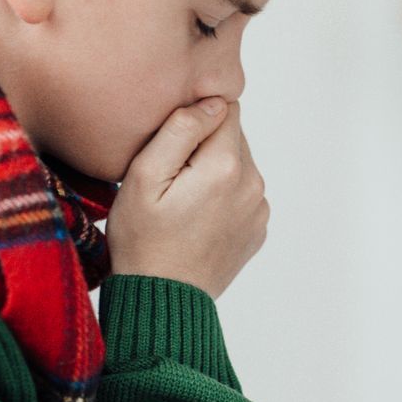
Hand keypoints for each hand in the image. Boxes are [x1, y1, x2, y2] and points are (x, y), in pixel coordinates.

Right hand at [108, 97, 266, 299]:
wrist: (162, 298)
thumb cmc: (143, 240)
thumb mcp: (143, 177)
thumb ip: (180, 129)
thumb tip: (212, 103)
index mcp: (225, 165)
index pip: (224, 108)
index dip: (194, 119)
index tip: (172, 145)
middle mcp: (252, 184)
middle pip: (233, 136)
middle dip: (204, 145)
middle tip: (172, 177)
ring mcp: (258, 209)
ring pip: (239, 164)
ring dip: (214, 170)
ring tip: (183, 199)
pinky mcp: (257, 228)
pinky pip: (243, 193)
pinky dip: (223, 196)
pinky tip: (197, 217)